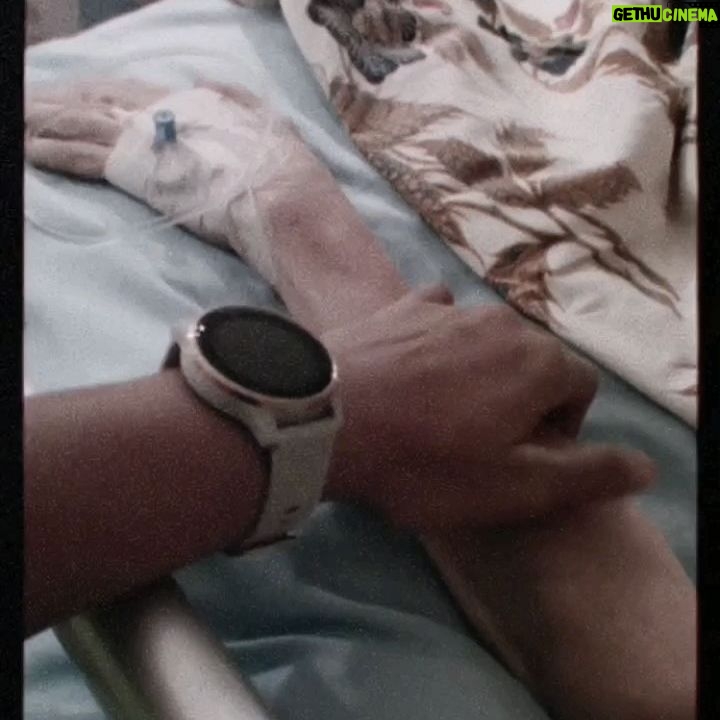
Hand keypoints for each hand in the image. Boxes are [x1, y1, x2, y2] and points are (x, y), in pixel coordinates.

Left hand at [25, 79, 319, 276]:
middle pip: (99, 102)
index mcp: (192, 101)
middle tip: (30, 104)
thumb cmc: (282, 169)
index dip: (101, 94)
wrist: (281, 198)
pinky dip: (56, 152)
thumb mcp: (266, 124)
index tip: (77, 95)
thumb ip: (236, 101)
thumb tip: (210, 83)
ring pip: (83, 124)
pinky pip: (84, 157)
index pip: (133, 93)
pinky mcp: (135, 172)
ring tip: (20, 125)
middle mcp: (162, 113)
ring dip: (47, 125)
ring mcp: (146, 140)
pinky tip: (32, 151)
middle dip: (62, 104)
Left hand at [322, 286, 654, 531]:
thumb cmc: (424, 462)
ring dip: (479, 373)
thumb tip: (647, 466)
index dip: (561, 428)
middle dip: (522, 400)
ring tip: (439, 411)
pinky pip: (438, 318)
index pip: (581, 389)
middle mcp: (502, 321)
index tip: (522, 457)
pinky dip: (437, 342)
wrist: (326, 420)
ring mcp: (449, 307)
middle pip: (534, 362)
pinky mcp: (403, 305)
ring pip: (486, 342)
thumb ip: (587, 474)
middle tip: (479, 442)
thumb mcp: (514, 487)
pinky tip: (412, 368)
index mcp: (540, 362)